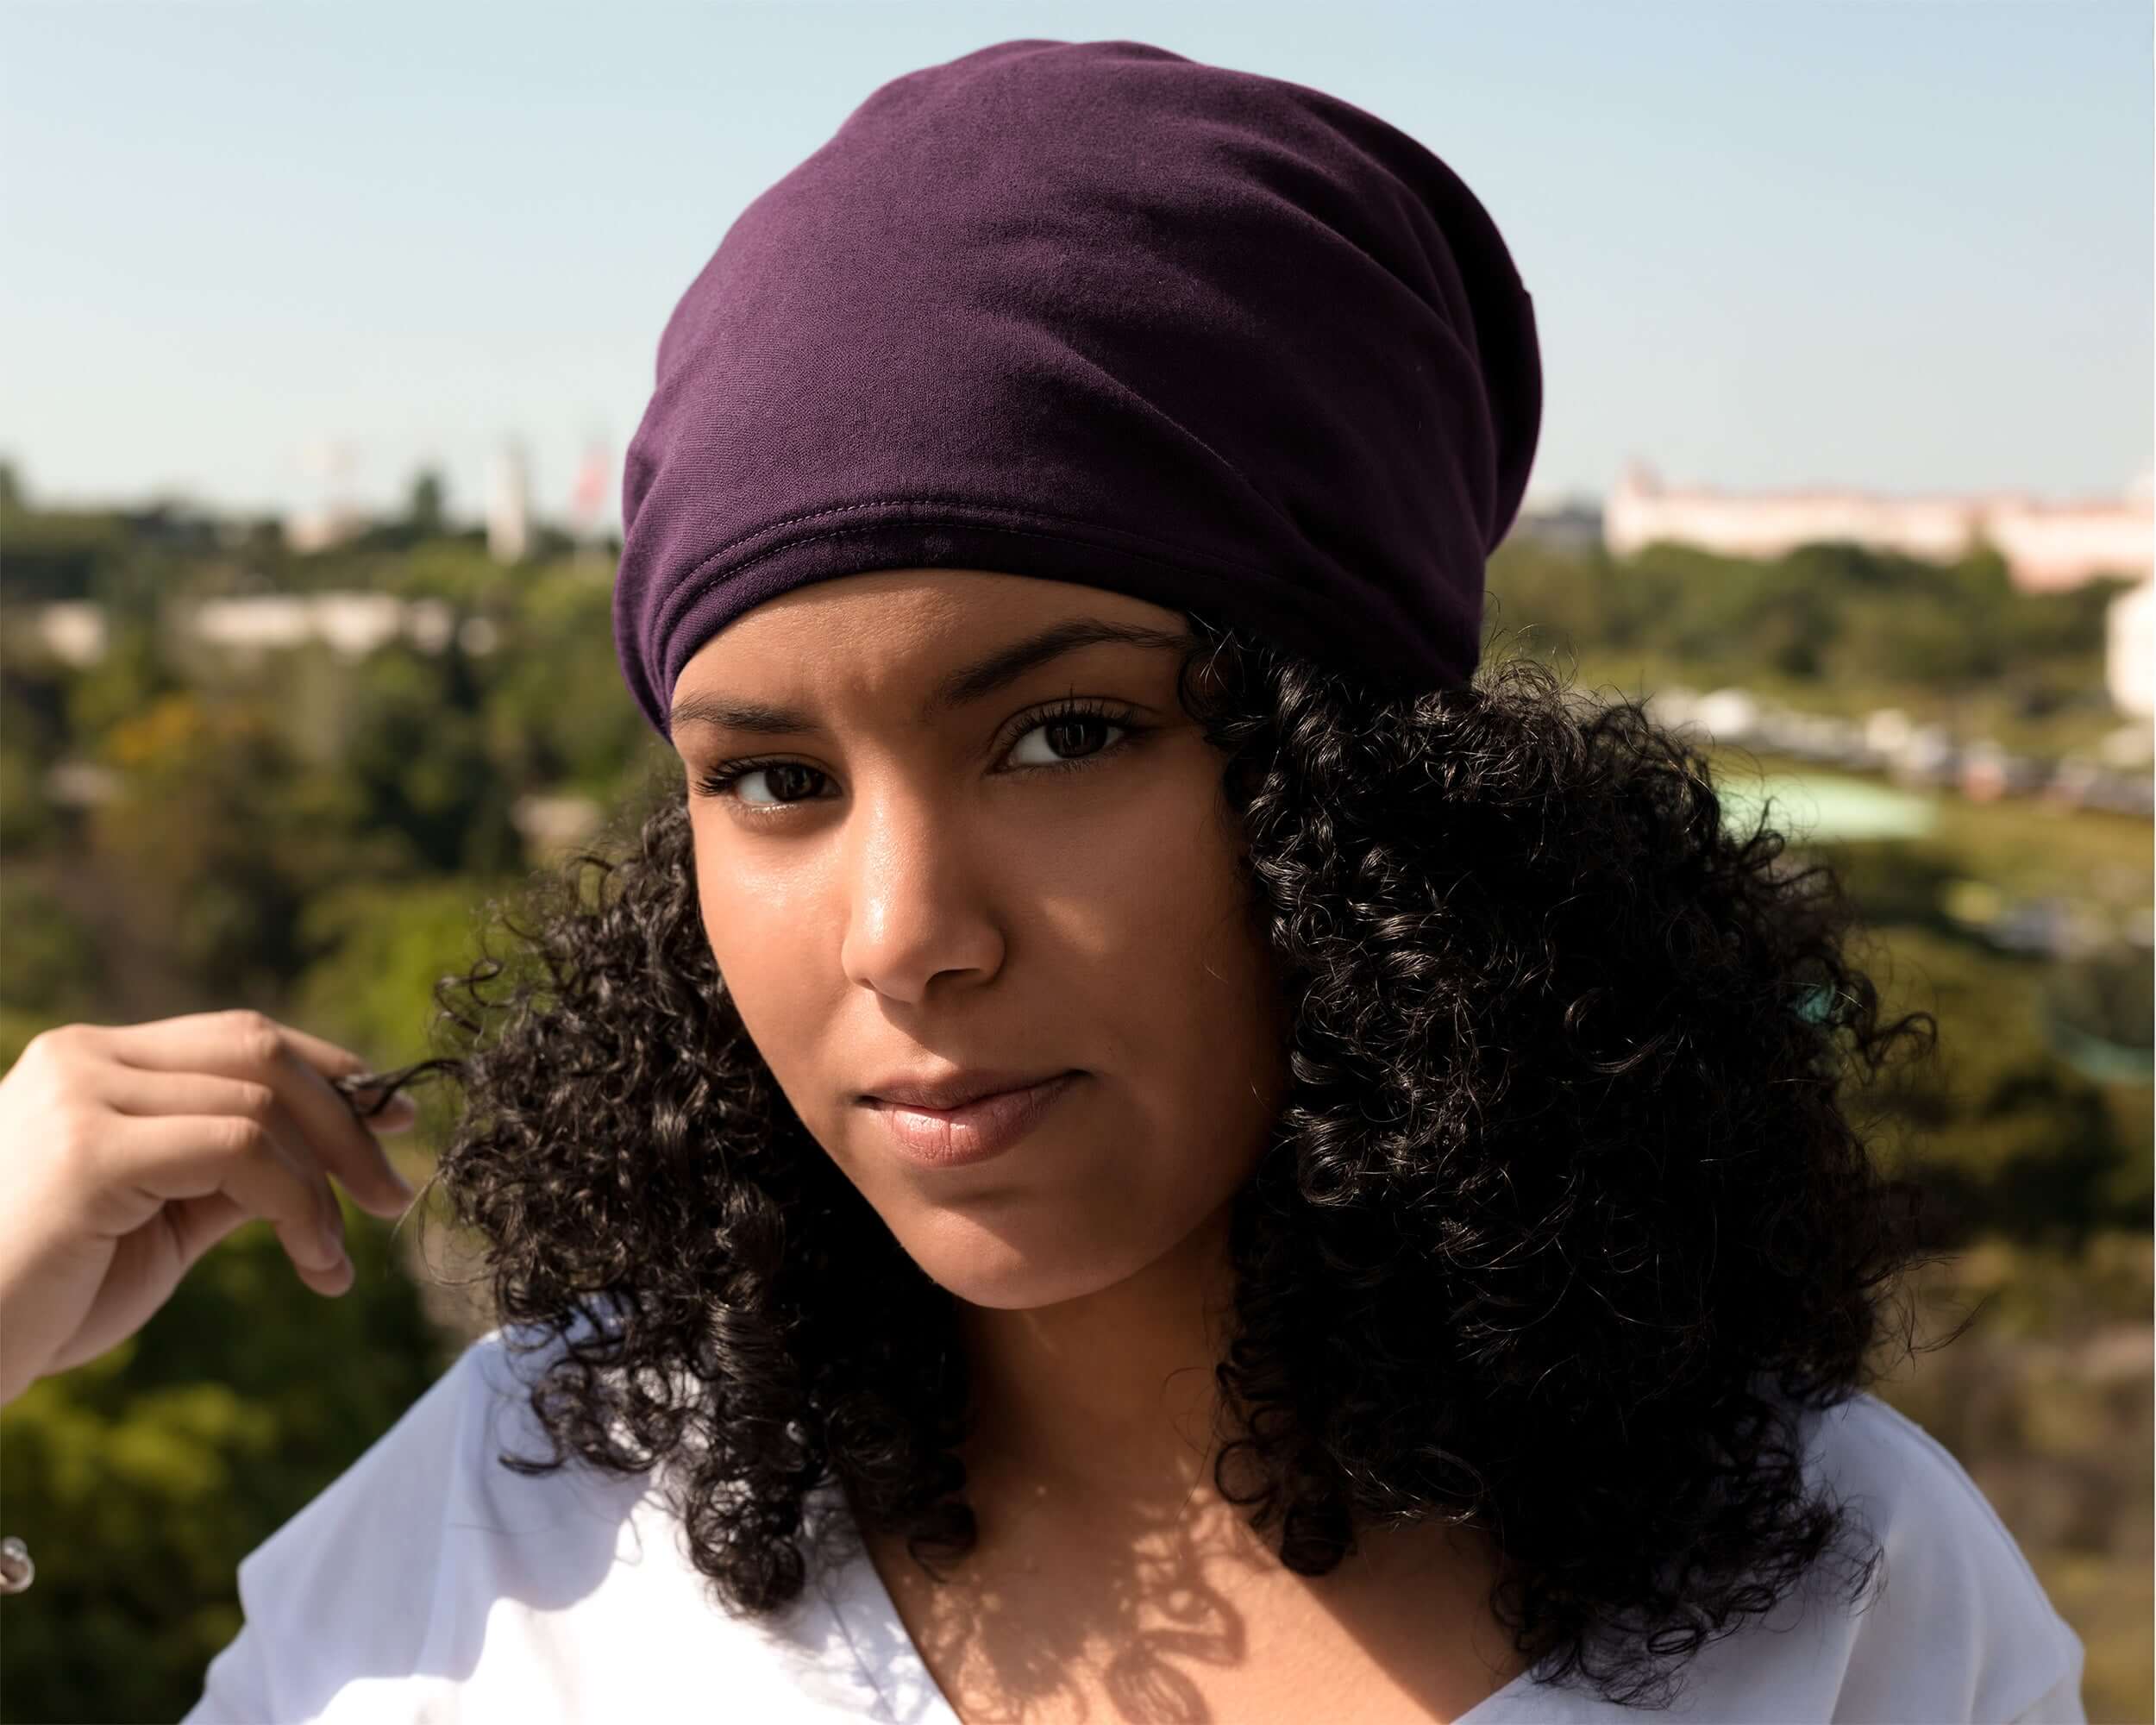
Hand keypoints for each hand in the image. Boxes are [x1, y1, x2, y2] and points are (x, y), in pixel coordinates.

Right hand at [0, 1010, 421, 1406]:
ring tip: (336, 1257)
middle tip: (391, 1192)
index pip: (239, 1036)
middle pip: (261, 1053)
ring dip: (324, 1185)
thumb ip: (230, 1174)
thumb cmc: (43, 1298)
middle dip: (345, 1120)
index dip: (328, 1071)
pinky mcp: (88, 1150)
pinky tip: (315, 1263)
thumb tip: (329, 1151)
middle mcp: (84, 1058)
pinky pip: (238, 1151)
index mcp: (94, 1061)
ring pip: (259, 1105)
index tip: (390, 1120)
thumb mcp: (160, 1220)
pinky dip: (297, 1205)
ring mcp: (80, 1094)